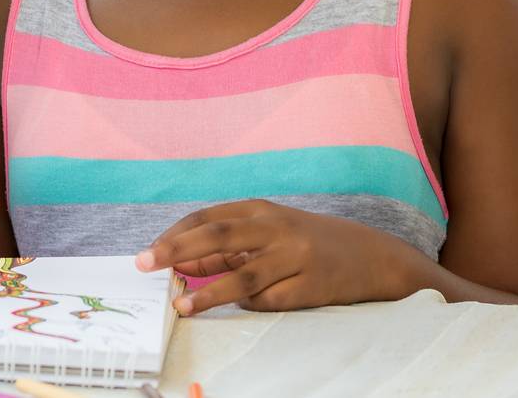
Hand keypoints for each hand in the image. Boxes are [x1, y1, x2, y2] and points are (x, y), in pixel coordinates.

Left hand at [137, 199, 423, 314]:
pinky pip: (271, 300)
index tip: (150, 252)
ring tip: (180, 306)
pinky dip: (250, 306)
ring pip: (242, 275)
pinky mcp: (311, 285)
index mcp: (261, 210)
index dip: (176, 235)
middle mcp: (276, 228)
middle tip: (146, 264)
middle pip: (218, 236)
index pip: (208, 218)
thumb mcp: (268, 234)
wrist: (372, 256)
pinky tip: (239, 307)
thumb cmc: (308, 243)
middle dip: (177, 250)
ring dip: (207, 293)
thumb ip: (227, 247)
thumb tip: (180, 264)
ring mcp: (295, 256)